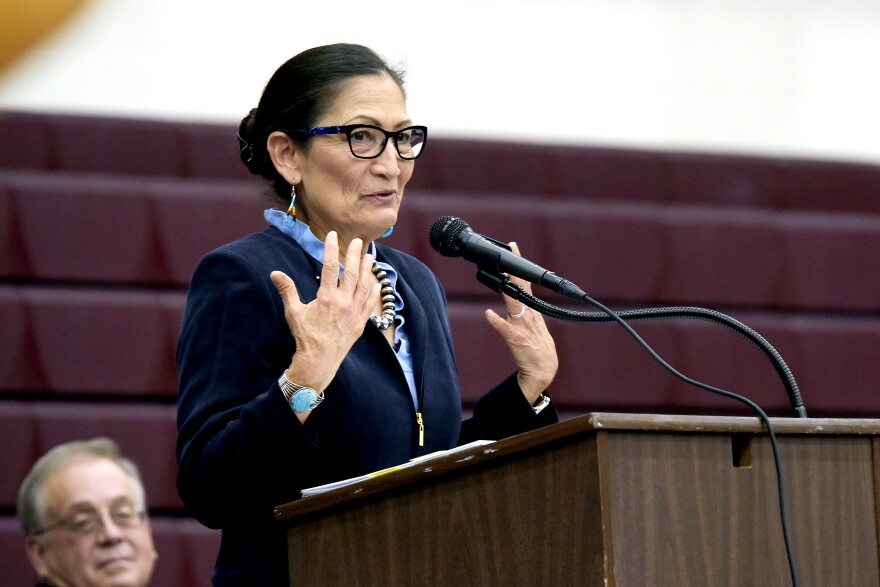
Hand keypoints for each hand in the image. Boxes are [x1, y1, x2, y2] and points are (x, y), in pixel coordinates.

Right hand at [270, 232, 377, 398]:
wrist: (319, 361)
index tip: (332, 236)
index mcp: (327, 298)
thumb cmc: (305, 336)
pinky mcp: (361, 322)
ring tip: (369, 256)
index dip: (331, 249)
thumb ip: (287, 290)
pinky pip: (371, 303)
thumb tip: (275, 273)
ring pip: (365, 285)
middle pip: (352, 272)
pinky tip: (376, 283)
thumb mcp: (293, 312)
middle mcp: (344, 303)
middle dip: (355, 254)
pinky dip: (374, 291)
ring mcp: (355, 312)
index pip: (330, 267)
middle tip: (358, 241)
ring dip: (367, 269)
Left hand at [484, 242, 558, 404]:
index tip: (513, 248)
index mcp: (531, 310)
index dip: (518, 265)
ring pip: (514, 305)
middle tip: (510, 252)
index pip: (525, 282)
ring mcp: (522, 326)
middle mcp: (528, 314)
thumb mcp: (534, 324)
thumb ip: (524, 310)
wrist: (543, 370)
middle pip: (521, 288)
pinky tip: (488, 314)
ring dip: (508, 292)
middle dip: (515, 270)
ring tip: (502, 280)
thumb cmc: (538, 348)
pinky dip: (497, 321)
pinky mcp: (515, 339)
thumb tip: (514, 298)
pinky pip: (504, 328)